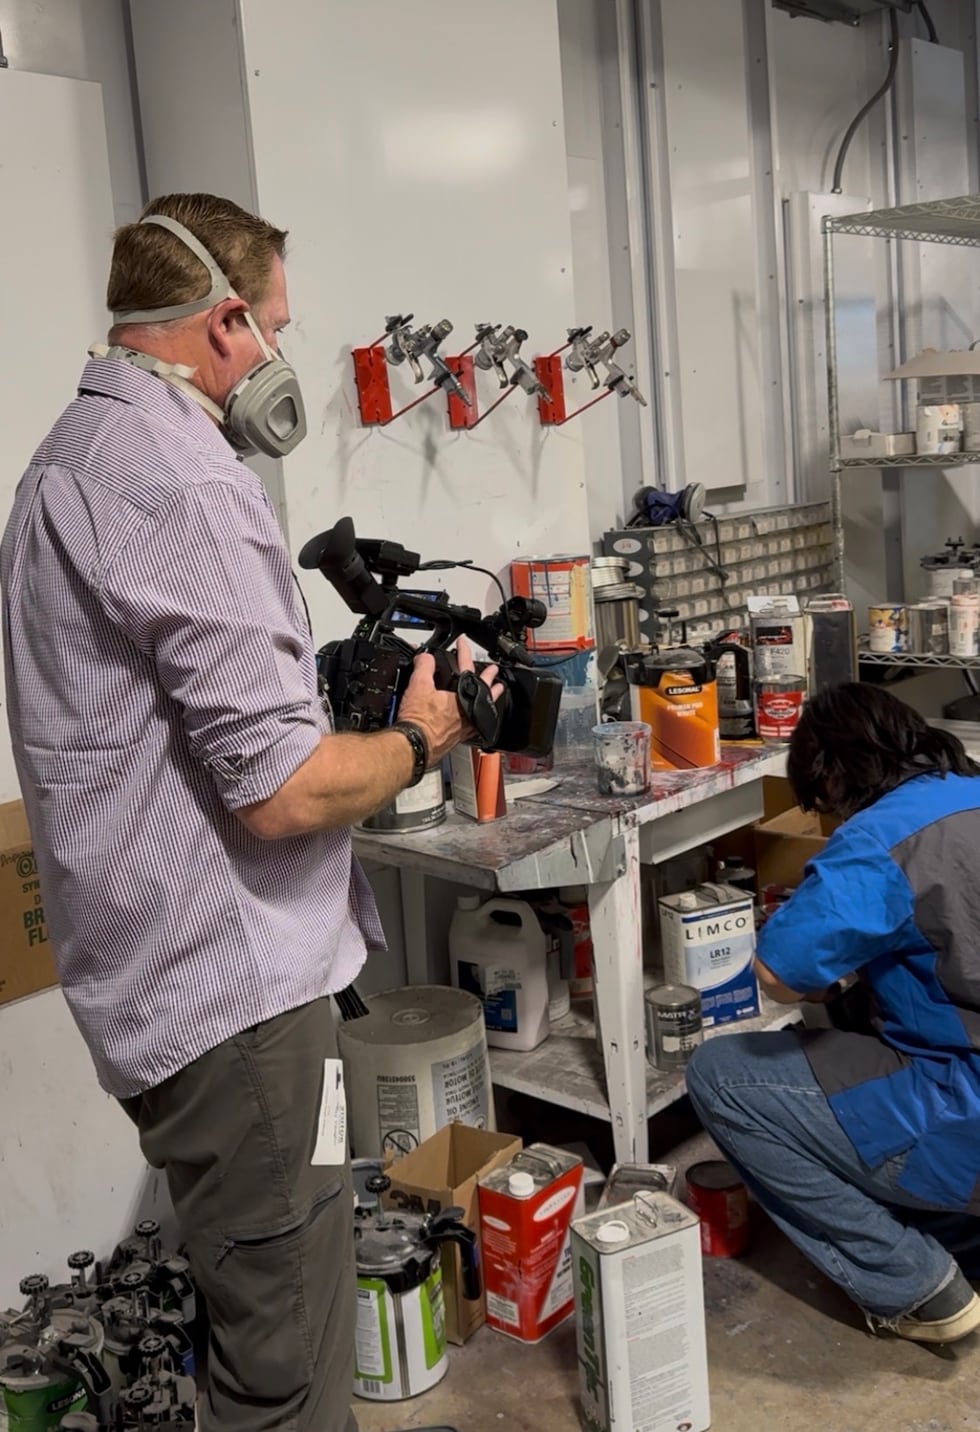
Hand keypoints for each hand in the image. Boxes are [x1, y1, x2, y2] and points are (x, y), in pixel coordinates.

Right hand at [399, 637, 500, 764]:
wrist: (416, 746)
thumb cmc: (420, 722)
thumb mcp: (419, 686)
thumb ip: (424, 667)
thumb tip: (425, 657)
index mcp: (463, 696)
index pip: (465, 667)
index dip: (463, 651)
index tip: (463, 642)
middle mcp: (469, 712)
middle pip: (483, 689)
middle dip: (488, 678)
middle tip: (494, 671)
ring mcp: (466, 726)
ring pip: (483, 708)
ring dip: (489, 698)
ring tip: (495, 693)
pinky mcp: (458, 737)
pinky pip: (474, 724)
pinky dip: (477, 716)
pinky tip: (474, 719)